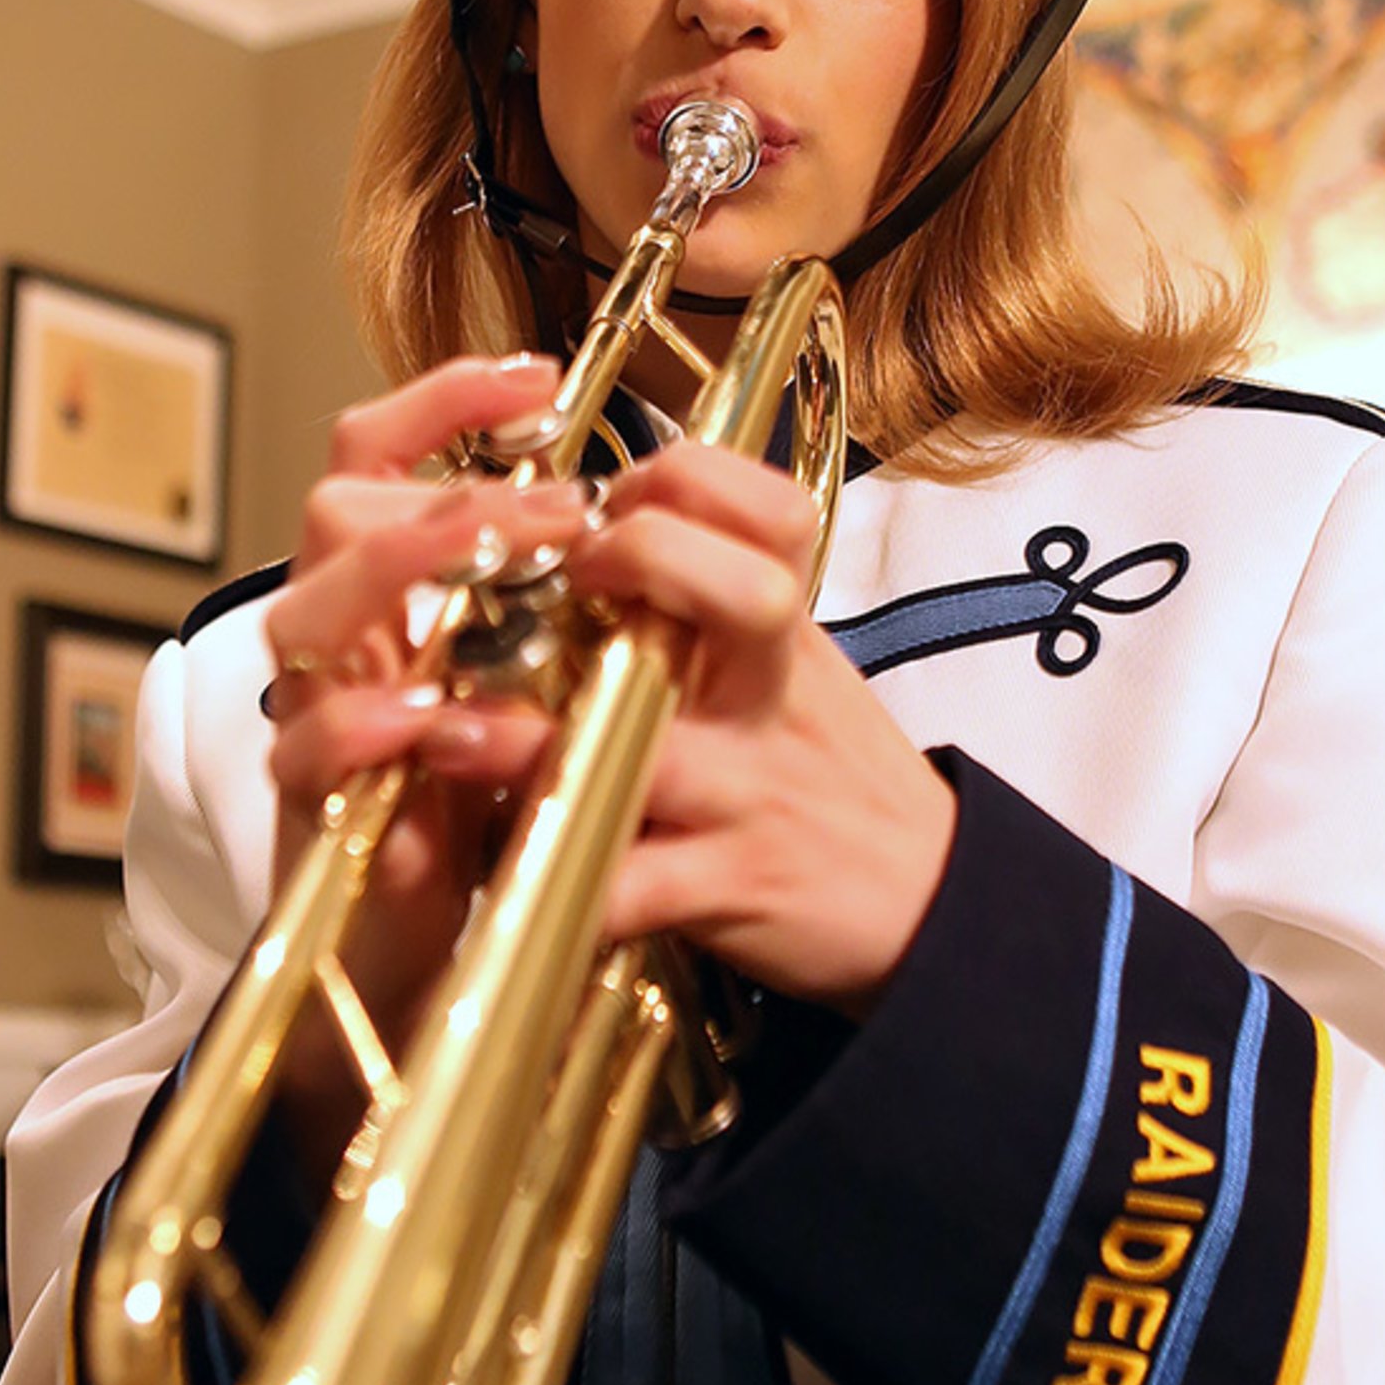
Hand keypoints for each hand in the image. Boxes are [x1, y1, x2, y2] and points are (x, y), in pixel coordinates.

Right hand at [262, 353, 589, 1116]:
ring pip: (308, 603)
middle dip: (454, 493)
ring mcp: (312, 707)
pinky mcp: (305, 804)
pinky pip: (308, 741)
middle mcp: (344, 628)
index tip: (540, 376)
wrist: (442, 948)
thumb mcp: (545, 683)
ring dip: (412, 577)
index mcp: (399, 582)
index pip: (383, 450)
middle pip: (340, 505)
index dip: (445, 400)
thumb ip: (565, 604)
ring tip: (516, 572)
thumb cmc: (493, 800)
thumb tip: (647, 509)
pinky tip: (439, 713)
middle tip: (567, 508)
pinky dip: (370, 722)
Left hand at [413, 439, 955, 1021]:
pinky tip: (488, 864)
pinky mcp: (723, 889)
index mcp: (789, 631)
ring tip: (452, 730)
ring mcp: (747, 792)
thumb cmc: (828, 769)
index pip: (769, 512)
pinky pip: (629, 885)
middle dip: (649, 558)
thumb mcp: (794, 664)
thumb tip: (595, 522)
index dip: (683, 479)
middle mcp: (772, 695)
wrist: (931, 905)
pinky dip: (555, 876)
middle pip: (745, 595)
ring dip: (536, 739)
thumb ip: (711, 601)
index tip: (611, 496)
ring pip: (648, 748)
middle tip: (567, 570)